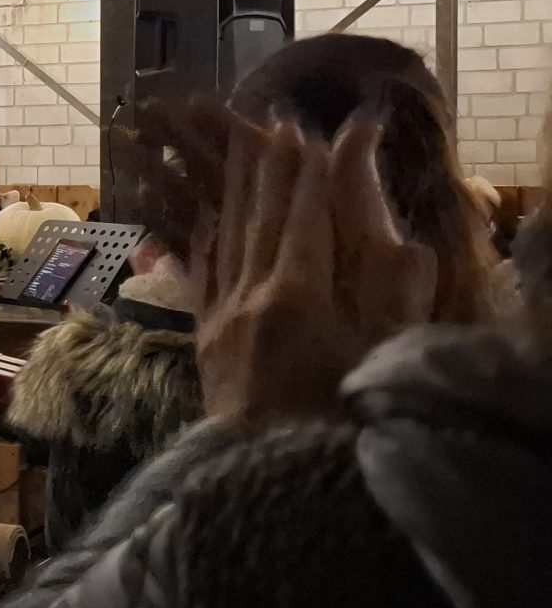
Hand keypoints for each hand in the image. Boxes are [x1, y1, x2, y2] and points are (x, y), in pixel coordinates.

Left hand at [192, 114, 435, 424]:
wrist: (265, 487)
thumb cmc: (339, 424)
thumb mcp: (381, 358)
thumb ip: (391, 297)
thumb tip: (404, 240)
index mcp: (297, 298)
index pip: (303, 219)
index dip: (306, 173)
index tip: (307, 131)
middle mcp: (250, 298)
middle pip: (259, 217)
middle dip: (268, 166)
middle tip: (270, 119)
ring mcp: (220, 318)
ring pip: (227, 237)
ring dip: (237, 188)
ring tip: (240, 145)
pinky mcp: (204, 340)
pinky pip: (204, 271)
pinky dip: (210, 233)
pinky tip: (211, 214)